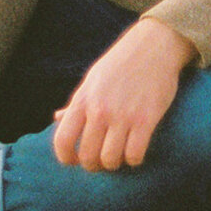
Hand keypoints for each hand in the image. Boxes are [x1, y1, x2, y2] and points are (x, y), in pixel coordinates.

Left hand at [50, 18, 191, 171]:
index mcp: (83, 99)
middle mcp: (100, 109)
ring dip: (115, 163)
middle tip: (102, 160)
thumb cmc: (121, 63)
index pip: (62, 140)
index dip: (66, 158)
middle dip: (94, 165)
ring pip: (110, 160)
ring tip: (119, 155)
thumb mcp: (93, 79)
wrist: (154, 45)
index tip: (74, 160)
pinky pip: (134, 156)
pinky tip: (135, 150)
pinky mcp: (145, 120)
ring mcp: (123, 115)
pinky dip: (134, 160)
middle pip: (88, 157)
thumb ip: (76, 103)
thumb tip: (57, 118)